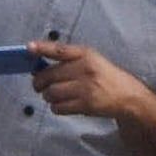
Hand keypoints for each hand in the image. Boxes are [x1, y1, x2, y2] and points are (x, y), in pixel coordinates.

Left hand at [26, 39, 150, 121]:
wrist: (127, 96)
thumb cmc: (105, 76)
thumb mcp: (91, 60)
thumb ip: (67, 60)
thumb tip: (37, 67)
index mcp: (85, 54)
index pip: (60, 49)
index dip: (42, 48)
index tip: (28, 48)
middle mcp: (85, 69)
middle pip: (49, 76)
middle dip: (39, 83)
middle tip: (40, 86)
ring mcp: (85, 87)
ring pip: (51, 93)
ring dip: (48, 96)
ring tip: (55, 95)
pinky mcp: (85, 104)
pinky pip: (58, 107)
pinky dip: (56, 107)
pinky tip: (63, 104)